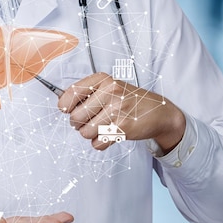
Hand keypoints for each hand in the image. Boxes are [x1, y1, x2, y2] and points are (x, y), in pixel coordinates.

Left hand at [57, 72, 185, 153]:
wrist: (160, 112)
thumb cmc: (130, 100)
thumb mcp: (109, 87)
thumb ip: (87, 93)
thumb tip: (61, 104)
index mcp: (103, 79)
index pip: (70, 93)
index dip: (65, 106)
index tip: (68, 110)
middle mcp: (110, 91)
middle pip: (75, 118)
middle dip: (79, 124)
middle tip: (90, 121)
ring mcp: (118, 109)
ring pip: (85, 133)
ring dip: (90, 134)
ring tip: (102, 127)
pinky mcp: (123, 127)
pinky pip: (97, 143)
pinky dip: (100, 143)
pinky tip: (110, 134)